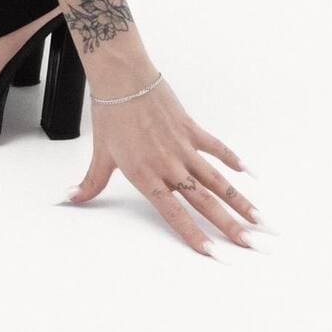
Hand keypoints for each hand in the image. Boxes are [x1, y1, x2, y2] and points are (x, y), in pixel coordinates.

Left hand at [65, 74, 259, 255]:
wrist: (122, 77)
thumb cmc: (110, 113)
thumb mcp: (100, 152)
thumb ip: (91, 182)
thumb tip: (70, 198)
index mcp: (146, 175)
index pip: (175, 213)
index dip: (195, 235)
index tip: (215, 254)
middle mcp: (168, 165)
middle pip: (204, 202)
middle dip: (229, 226)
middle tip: (253, 246)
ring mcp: (183, 147)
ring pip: (217, 179)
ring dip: (239, 200)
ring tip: (261, 221)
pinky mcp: (191, 129)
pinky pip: (217, 148)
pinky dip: (233, 160)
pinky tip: (251, 174)